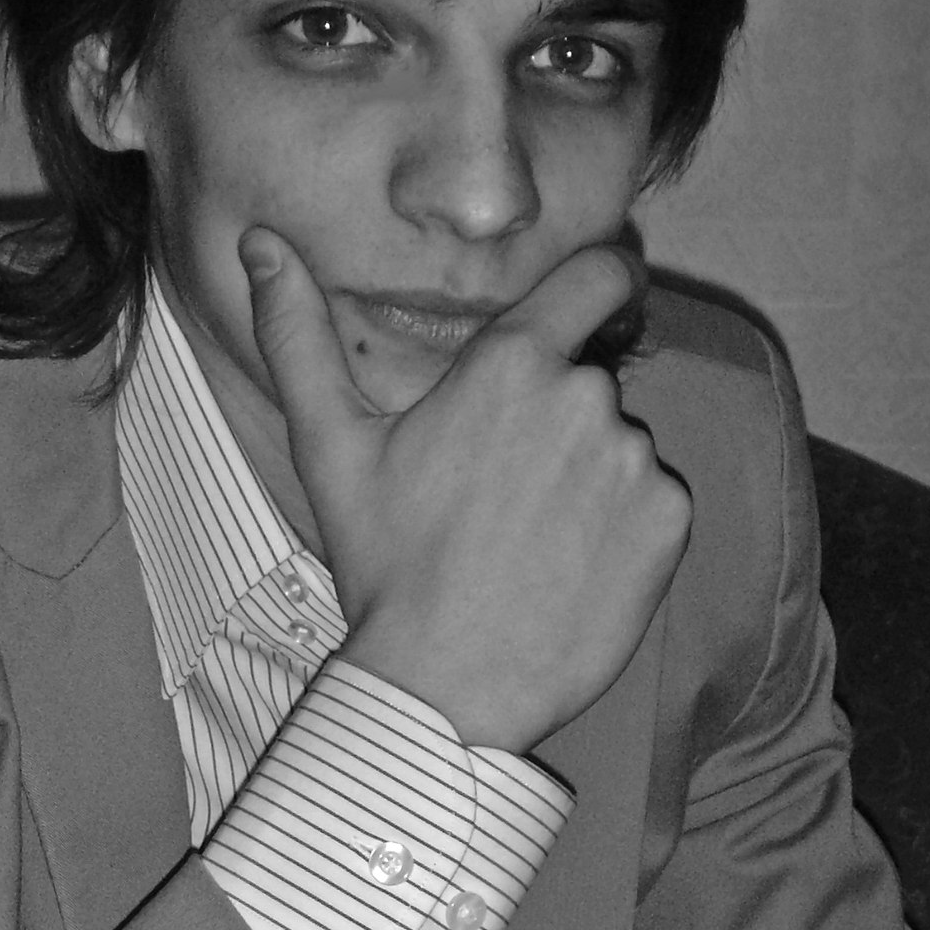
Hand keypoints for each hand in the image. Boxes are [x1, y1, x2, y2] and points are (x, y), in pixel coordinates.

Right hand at [240, 229, 691, 751]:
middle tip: (496, 493)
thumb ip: (298, 335)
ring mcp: (636, 461)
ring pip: (617, 447)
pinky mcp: (670, 522)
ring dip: (584, 479)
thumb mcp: (331, 447)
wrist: (445, 686)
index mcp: (511, 363)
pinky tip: (566, 570)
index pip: (599, 276)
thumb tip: (260, 242)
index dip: (603, 282)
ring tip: (526, 543)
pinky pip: (653, 503)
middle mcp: (586, 398)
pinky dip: (621, 529)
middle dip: (550, 422)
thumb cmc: (384, 565)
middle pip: (586, 384)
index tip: (595, 303)